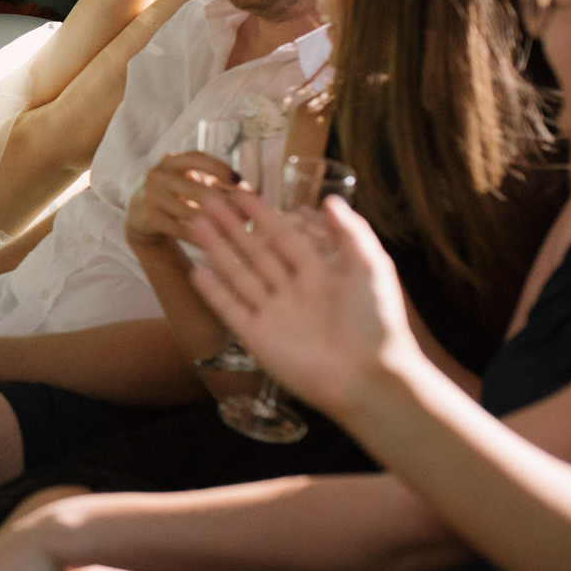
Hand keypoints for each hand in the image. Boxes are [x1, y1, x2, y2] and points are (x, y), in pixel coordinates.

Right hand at [125, 150, 240, 248]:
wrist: (139, 215)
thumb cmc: (176, 195)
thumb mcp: (187, 181)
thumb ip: (214, 183)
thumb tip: (252, 193)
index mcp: (171, 161)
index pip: (196, 158)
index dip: (218, 167)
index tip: (239, 180)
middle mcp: (158, 175)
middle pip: (196, 189)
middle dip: (224, 203)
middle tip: (247, 215)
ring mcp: (151, 197)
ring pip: (191, 213)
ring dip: (216, 224)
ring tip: (238, 233)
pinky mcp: (149, 219)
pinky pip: (181, 230)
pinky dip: (202, 239)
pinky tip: (219, 245)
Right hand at [184, 189, 425, 416]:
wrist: (366, 377)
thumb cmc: (376, 323)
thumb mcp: (371, 268)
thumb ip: (351, 232)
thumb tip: (330, 199)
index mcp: (320, 273)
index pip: (284, 236)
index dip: (262, 215)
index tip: (241, 193)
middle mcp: (293, 291)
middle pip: (256, 252)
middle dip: (231, 228)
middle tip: (207, 203)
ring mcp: (274, 314)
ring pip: (239, 275)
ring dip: (217, 251)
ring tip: (195, 225)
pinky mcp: (257, 338)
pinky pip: (231, 309)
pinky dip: (213, 291)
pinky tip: (196, 271)